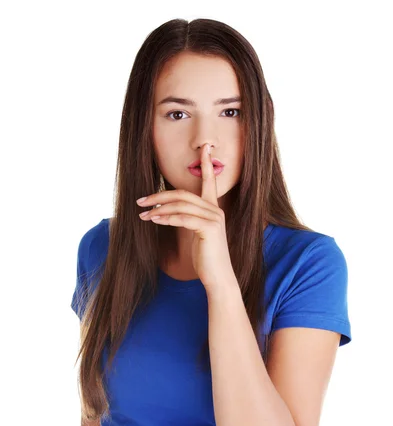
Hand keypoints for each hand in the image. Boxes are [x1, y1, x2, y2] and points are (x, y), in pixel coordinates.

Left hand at [136, 143, 236, 291]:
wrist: (218, 277)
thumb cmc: (206, 258)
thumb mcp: (195, 234)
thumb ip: (186, 218)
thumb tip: (164, 211)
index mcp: (213, 208)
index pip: (210, 181)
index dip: (207, 164)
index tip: (206, 148)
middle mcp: (215, 210)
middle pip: (183, 194)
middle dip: (159, 196)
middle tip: (140, 201)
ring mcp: (214, 218)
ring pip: (181, 205)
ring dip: (158, 208)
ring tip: (142, 215)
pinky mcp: (209, 229)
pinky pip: (182, 218)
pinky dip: (166, 218)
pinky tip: (154, 220)